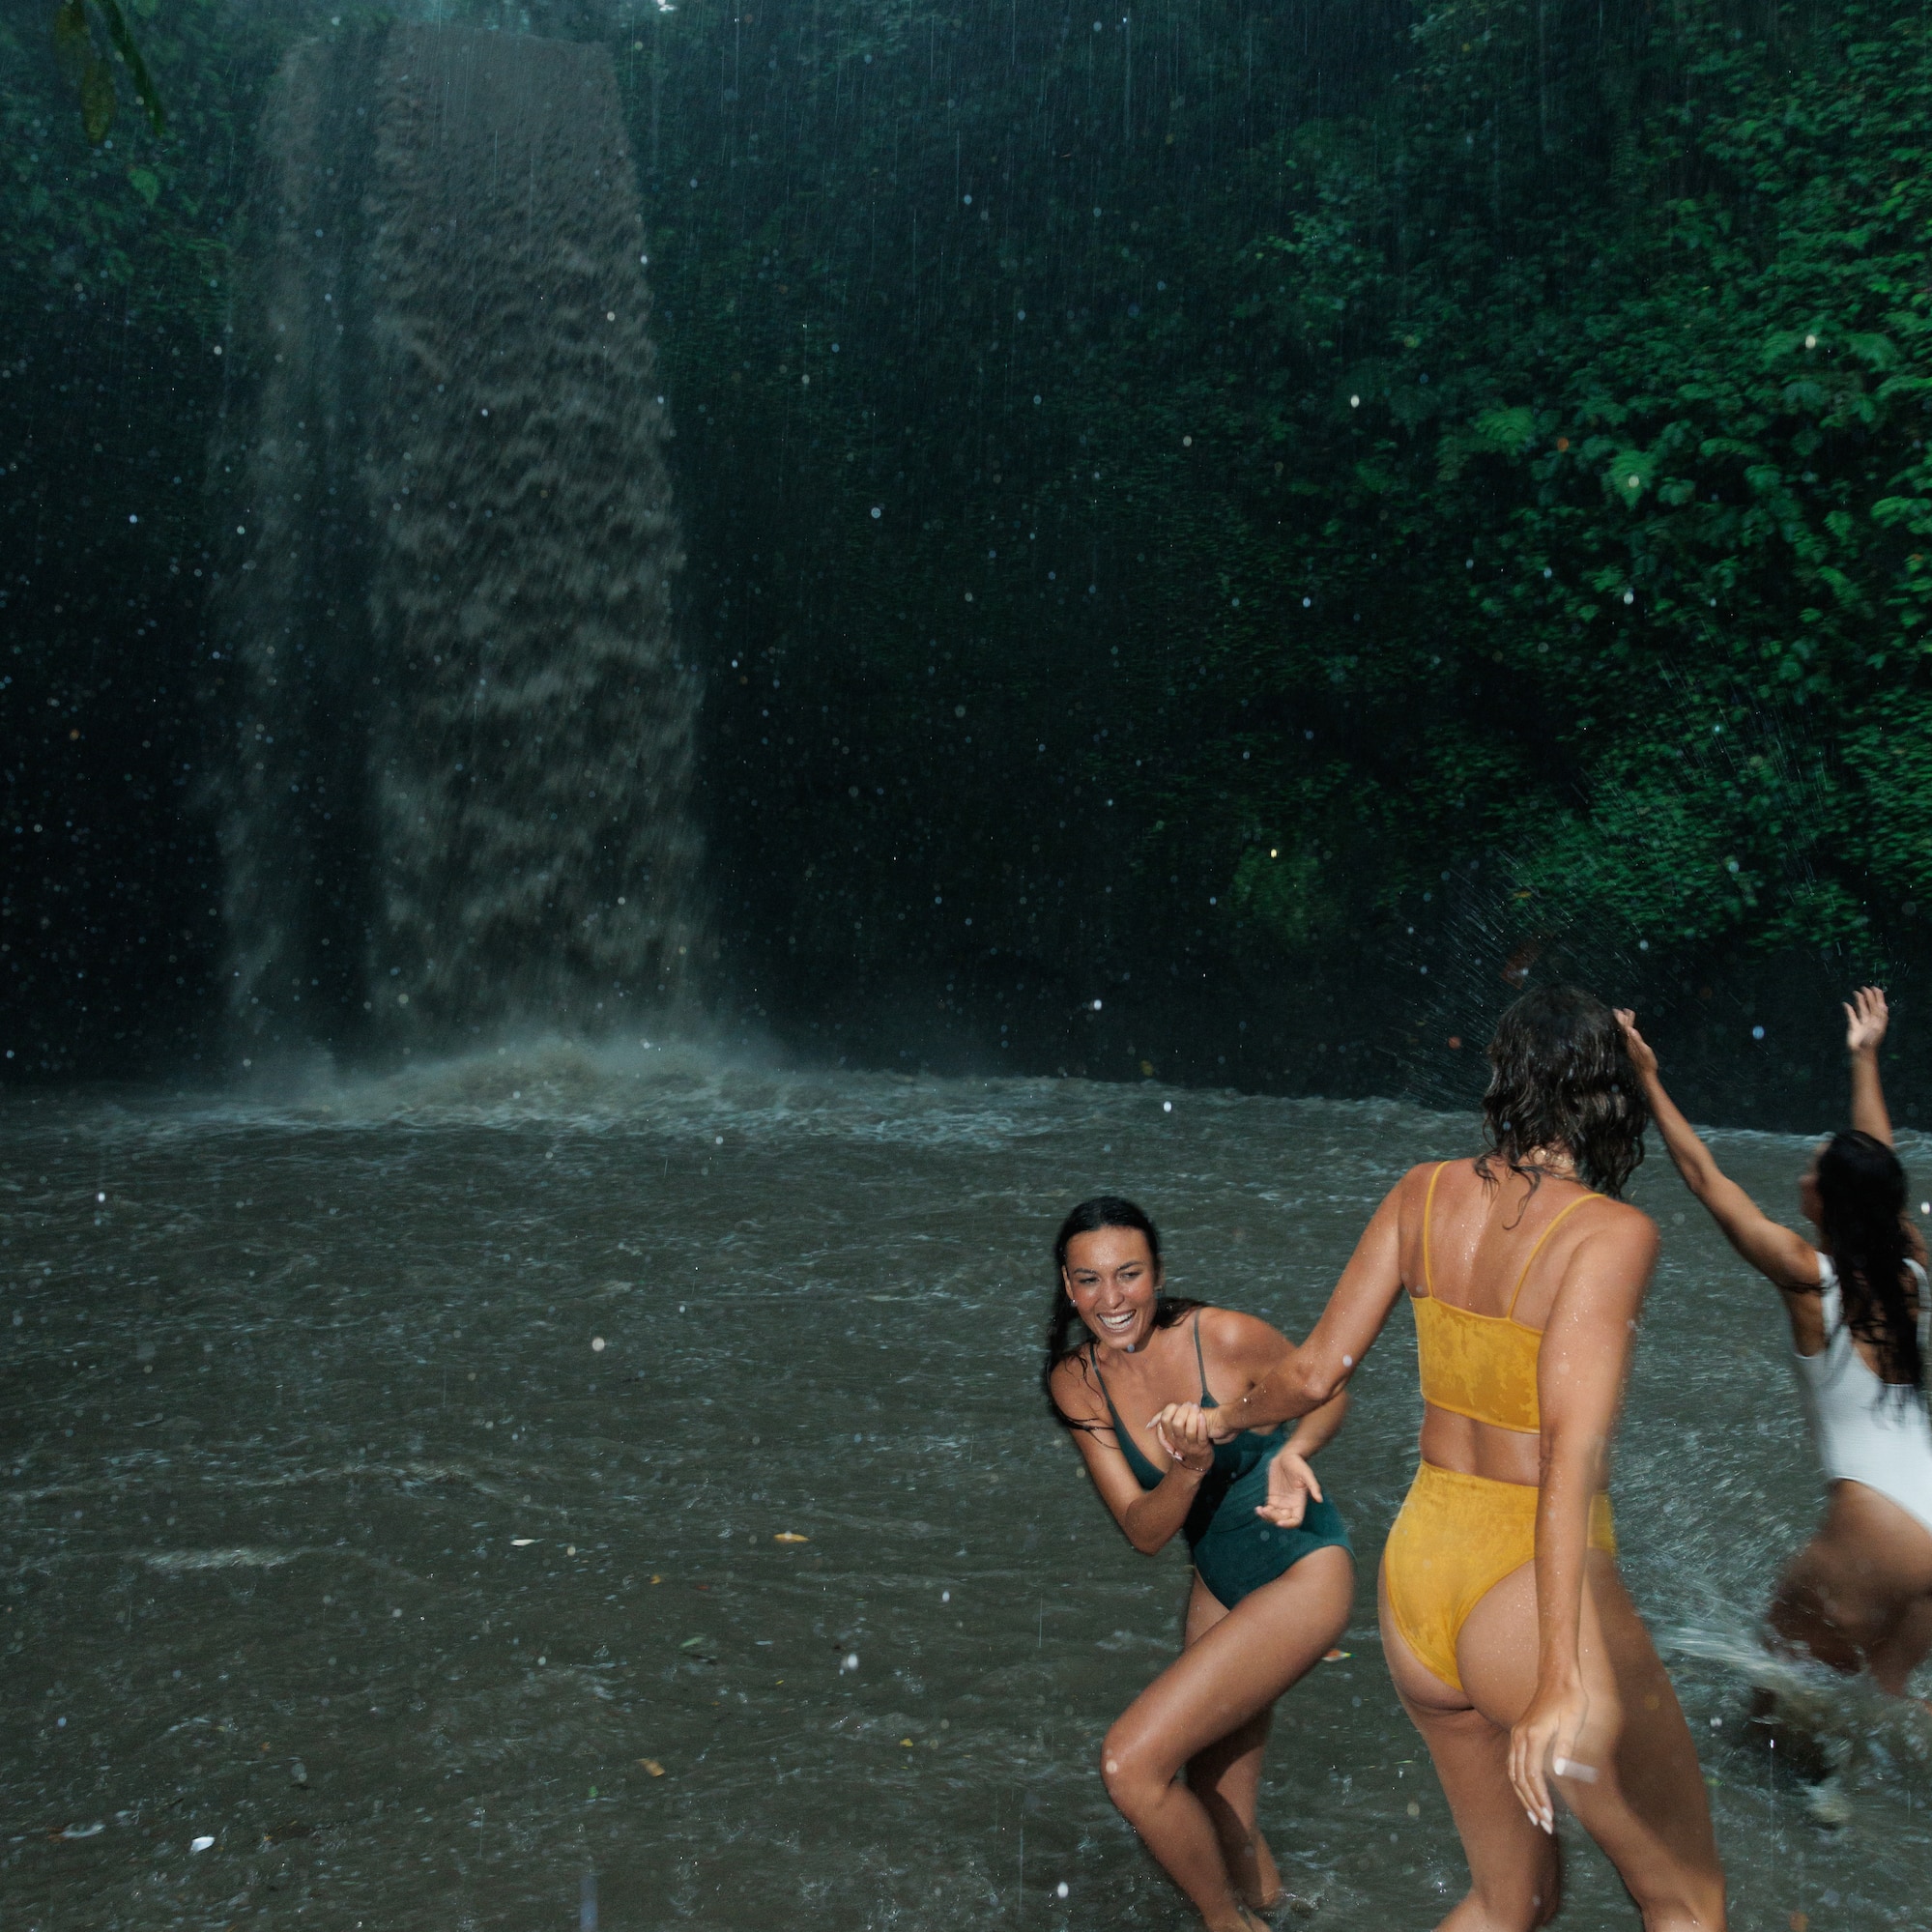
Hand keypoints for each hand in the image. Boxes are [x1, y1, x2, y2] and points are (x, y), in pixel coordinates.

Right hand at [1150, 1400, 1226, 1468]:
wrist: (1197, 1463)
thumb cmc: (1184, 1443)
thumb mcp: (1171, 1437)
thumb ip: (1162, 1426)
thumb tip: (1149, 1424)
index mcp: (1169, 1436)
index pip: (1164, 1420)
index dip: (1170, 1410)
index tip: (1177, 1405)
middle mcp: (1178, 1441)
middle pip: (1177, 1423)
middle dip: (1183, 1410)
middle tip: (1189, 1404)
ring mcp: (1190, 1445)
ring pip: (1190, 1430)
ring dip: (1193, 1416)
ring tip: (1196, 1407)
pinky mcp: (1203, 1447)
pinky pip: (1202, 1435)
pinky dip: (1202, 1424)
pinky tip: (1202, 1415)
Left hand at [1255, 1448, 1321, 1527]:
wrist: (1287, 1456)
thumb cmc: (1299, 1464)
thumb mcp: (1307, 1473)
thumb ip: (1313, 1486)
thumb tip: (1319, 1500)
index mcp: (1300, 1503)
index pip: (1296, 1521)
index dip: (1289, 1525)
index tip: (1279, 1523)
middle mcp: (1291, 1505)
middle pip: (1283, 1520)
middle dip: (1274, 1519)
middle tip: (1266, 1510)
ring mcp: (1281, 1502)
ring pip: (1274, 1517)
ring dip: (1267, 1518)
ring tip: (1260, 1510)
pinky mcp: (1273, 1498)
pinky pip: (1268, 1510)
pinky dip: (1263, 1512)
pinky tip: (1258, 1509)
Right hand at [1508, 1676, 1591, 1834]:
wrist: (1557, 1675)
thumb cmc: (1570, 1698)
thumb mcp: (1574, 1720)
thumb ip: (1565, 1746)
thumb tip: (1559, 1772)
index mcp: (1534, 1736)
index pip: (1533, 1776)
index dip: (1540, 1799)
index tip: (1549, 1818)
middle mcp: (1520, 1737)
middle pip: (1520, 1778)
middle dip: (1531, 1803)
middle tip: (1544, 1825)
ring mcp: (1517, 1735)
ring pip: (1513, 1773)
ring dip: (1523, 1796)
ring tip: (1534, 1816)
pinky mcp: (1518, 1733)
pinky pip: (1513, 1764)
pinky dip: (1518, 1782)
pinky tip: (1526, 1793)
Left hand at [1614, 1008, 1656, 1080]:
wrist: (1646, 1074)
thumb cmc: (1647, 1063)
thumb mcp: (1644, 1050)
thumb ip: (1637, 1040)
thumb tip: (1630, 1029)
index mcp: (1630, 1041)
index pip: (1625, 1027)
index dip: (1623, 1019)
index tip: (1620, 1010)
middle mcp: (1628, 1043)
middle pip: (1623, 1028)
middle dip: (1621, 1019)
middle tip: (1617, 1010)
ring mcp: (1630, 1046)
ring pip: (1625, 1032)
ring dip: (1624, 1023)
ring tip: (1624, 1016)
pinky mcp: (1633, 1048)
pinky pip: (1628, 1035)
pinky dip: (1628, 1029)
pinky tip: (1629, 1029)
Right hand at [1845, 984, 1888, 1054]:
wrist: (1861, 1053)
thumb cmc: (1872, 1041)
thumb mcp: (1879, 1028)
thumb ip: (1880, 1017)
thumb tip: (1883, 1005)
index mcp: (1879, 1021)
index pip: (1880, 1006)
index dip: (1878, 997)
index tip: (1875, 988)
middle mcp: (1871, 1020)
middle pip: (1871, 1006)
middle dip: (1869, 997)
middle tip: (1865, 988)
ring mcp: (1862, 1023)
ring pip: (1861, 1009)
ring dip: (1859, 1001)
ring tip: (1856, 992)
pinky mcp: (1853, 1027)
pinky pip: (1851, 1016)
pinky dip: (1849, 1010)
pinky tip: (1846, 1004)